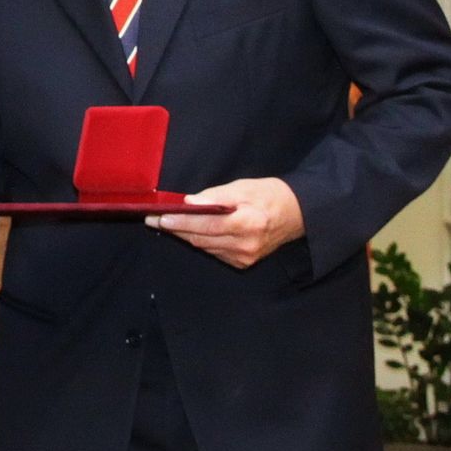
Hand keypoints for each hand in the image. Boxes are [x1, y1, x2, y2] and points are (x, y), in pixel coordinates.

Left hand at [145, 177, 303, 268]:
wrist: (297, 215)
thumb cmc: (269, 195)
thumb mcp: (243, 187)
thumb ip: (215, 196)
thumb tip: (189, 203)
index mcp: (248, 223)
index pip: (205, 225)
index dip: (180, 221)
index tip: (159, 217)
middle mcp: (246, 245)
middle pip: (200, 238)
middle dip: (175, 228)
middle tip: (153, 219)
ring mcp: (245, 257)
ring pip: (204, 247)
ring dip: (185, 235)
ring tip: (167, 223)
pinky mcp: (243, 263)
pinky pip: (213, 251)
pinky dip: (201, 241)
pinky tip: (190, 231)